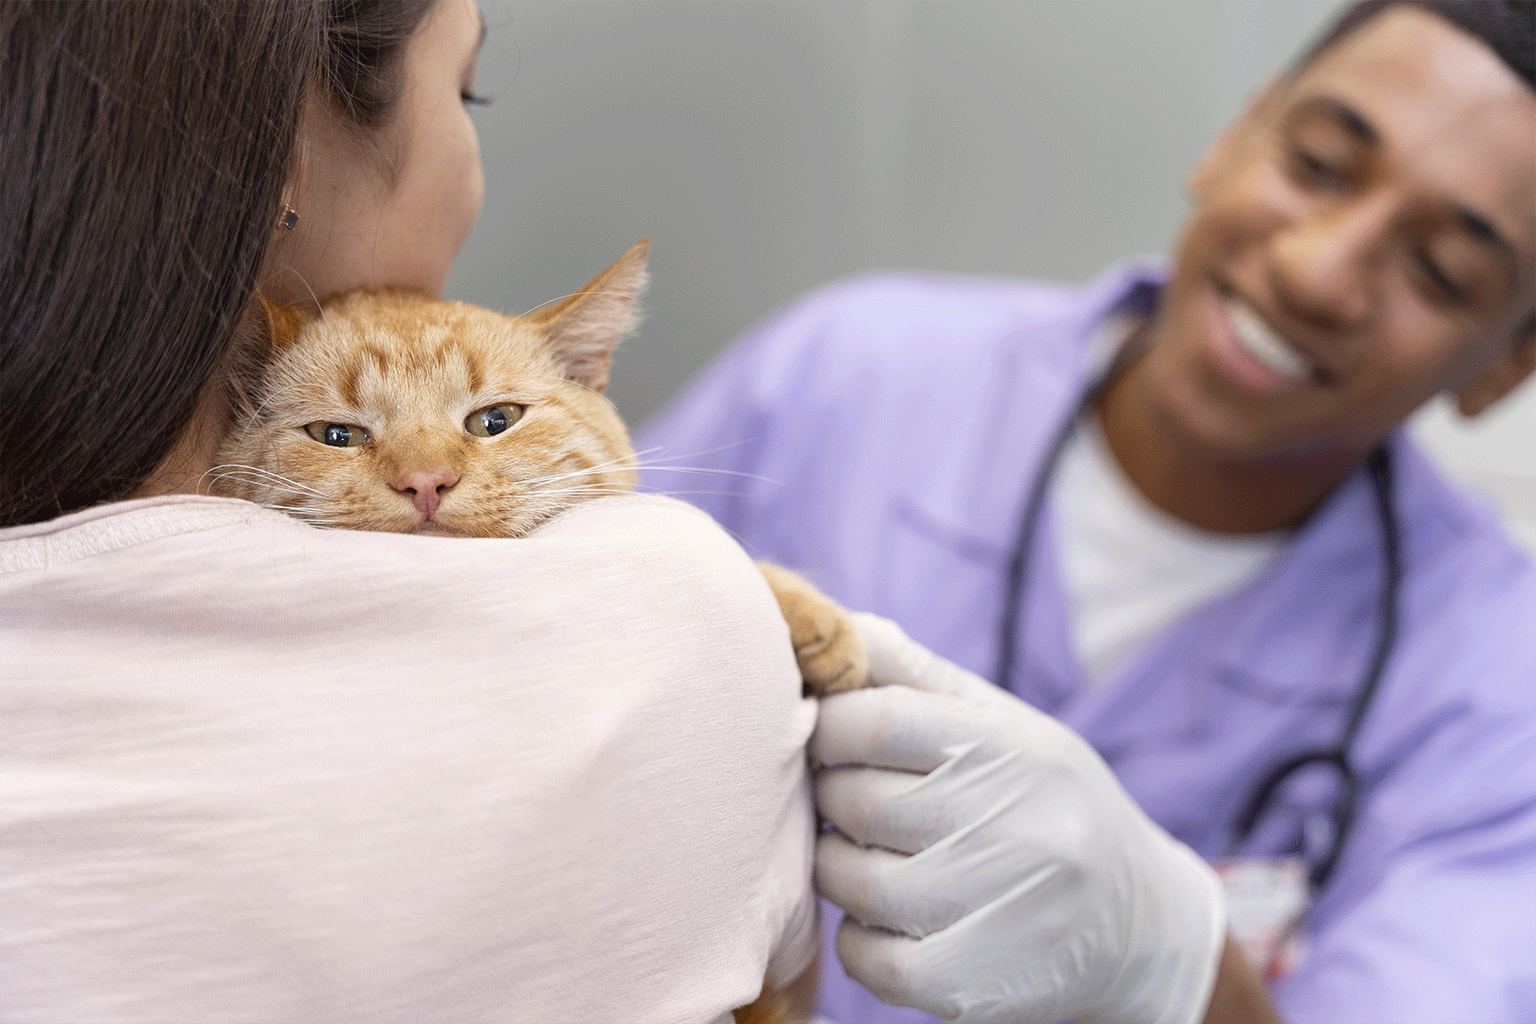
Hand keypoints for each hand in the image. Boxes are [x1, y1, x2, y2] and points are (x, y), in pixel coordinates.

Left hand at [813, 614, 1224, 1023]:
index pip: (877, 720)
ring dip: (838, 868)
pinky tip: (886, 919)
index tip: (833, 737)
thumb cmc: (1046, 802)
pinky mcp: (976, 985)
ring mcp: (998, 911)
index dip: (830, 726)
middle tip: (848, 799)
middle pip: (855, 802)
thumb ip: (917, 677)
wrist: (1138, 922)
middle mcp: (1014, 826)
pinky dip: (856, 939)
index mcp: (1013, 749)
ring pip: (850, 882)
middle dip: (831, 797)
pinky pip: (866, 959)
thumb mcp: (1005, 725)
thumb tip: (839, 632)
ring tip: (869, 855)